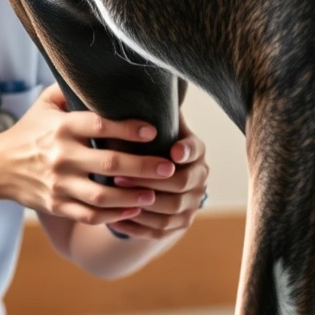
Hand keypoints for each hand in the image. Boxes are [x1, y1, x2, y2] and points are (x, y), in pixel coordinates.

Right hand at [0, 86, 176, 228]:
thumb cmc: (29, 131)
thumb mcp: (44, 105)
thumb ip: (70, 90)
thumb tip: (98, 70)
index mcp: (62, 128)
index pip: (99, 126)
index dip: (128, 129)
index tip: (153, 131)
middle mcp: (61, 156)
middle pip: (109, 164)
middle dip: (143, 167)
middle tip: (168, 168)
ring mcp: (59, 184)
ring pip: (102, 195)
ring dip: (132, 197)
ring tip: (154, 195)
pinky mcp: (56, 205)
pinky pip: (89, 215)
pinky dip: (112, 216)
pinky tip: (132, 212)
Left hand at [102, 113, 207, 238]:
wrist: (158, 178)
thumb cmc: (147, 145)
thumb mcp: (153, 126)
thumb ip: (148, 110)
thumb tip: (134, 86)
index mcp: (195, 152)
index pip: (194, 150)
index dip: (185, 151)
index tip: (171, 150)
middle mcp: (199, 178)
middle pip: (181, 183)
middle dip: (149, 180)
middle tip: (120, 175)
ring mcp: (192, 204)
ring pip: (170, 210)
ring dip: (141, 203)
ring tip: (115, 195)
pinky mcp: (179, 224)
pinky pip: (159, 229)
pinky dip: (137, 225)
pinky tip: (115, 217)